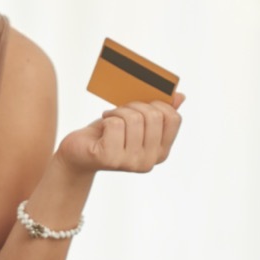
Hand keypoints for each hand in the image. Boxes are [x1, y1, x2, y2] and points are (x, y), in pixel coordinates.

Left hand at [56, 92, 183, 174]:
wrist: (79, 152)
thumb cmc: (109, 134)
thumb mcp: (136, 121)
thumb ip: (158, 112)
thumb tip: (180, 97)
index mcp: (161, 152)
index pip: (173, 119)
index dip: (157, 104)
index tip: (141, 106)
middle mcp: (149, 161)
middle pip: (153, 116)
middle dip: (134, 106)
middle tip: (120, 112)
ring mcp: (130, 162)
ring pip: (134, 118)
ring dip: (118, 112)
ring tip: (109, 119)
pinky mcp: (110, 158)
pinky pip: (115, 124)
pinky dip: (107, 119)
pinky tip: (102, 127)